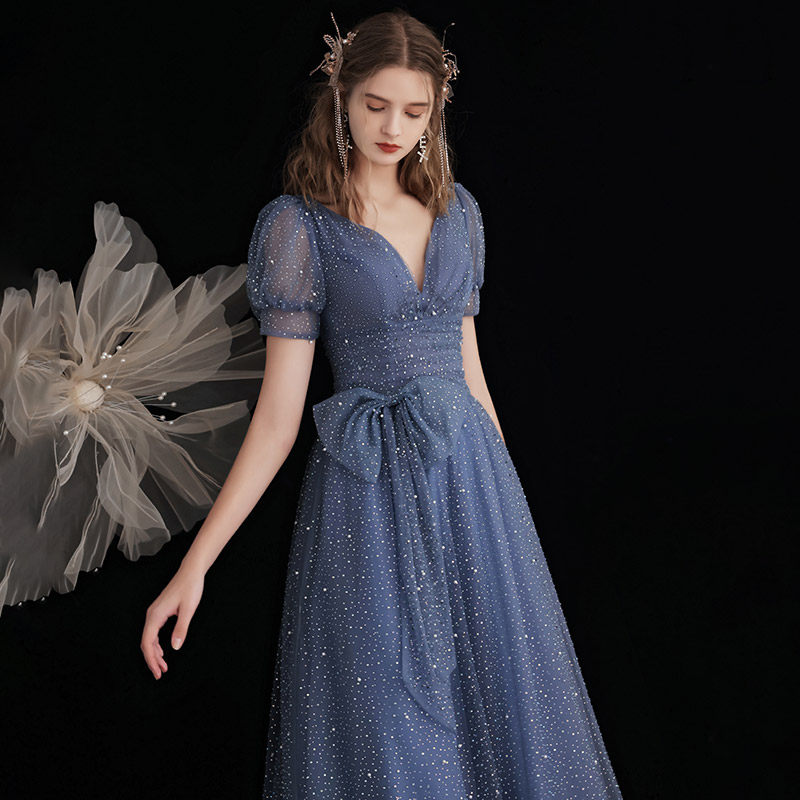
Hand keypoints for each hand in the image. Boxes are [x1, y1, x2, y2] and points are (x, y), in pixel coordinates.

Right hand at [140, 564, 204, 679]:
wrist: (191, 572)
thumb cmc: (190, 587)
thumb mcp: (188, 609)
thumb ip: (181, 628)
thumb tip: (175, 646)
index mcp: (156, 615)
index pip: (147, 643)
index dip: (151, 659)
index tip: (157, 671)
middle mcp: (152, 614)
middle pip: (146, 643)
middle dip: (152, 659)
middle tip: (159, 673)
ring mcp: (155, 613)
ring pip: (150, 638)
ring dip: (155, 653)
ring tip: (162, 666)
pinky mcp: (160, 611)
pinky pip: (154, 632)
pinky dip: (157, 644)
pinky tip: (163, 651)